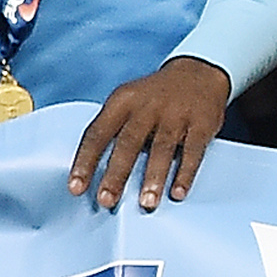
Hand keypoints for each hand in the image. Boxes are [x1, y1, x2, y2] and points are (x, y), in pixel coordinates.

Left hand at [73, 55, 231, 210]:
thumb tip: (94, 167)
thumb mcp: (127, 100)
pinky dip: (185, 173)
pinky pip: (193, 152)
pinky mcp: (201, 124)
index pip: (96, 133)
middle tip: (107, 201)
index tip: (75, 187)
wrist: (197, 73)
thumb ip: (113, 127)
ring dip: (152, 178)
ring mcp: (174, 115)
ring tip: (146, 203)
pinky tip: (177, 193)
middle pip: (127, 143)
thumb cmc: (154, 95)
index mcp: (121, 102)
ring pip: (161, 149)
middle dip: (115, 174)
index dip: (85, 161)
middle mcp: (145, 108)